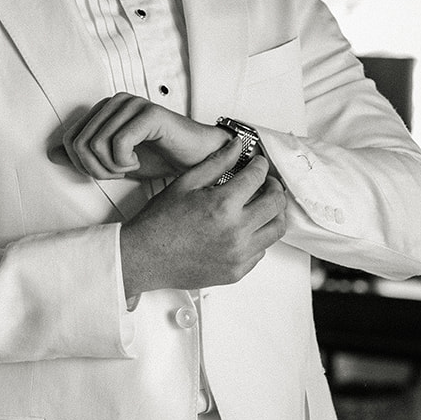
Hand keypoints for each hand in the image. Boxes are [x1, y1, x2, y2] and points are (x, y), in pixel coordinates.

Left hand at [64, 94, 228, 180]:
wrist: (195, 160)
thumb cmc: (158, 158)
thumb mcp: (113, 162)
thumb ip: (83, 157)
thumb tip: (50, 154)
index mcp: (104, 109)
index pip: (68, 140)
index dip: (83, 165)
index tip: (108, 170)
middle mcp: (114, 101)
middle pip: (78, 144)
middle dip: (96, 169)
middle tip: (119, 171)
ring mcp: (131, 104)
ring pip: (95, 145)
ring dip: (112, 167)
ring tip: (130, 165)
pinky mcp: (148, 113)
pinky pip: (118, 144)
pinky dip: (125, 162)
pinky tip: (139, 161)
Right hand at [119, 139, 286, 296]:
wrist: (144, 257)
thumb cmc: (158, 224)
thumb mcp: (186, 184)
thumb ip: (216, 163)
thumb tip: (236, 147)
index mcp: (222, 206)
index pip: (258, 177)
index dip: (261, 166)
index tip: (259, 164)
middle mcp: (235, 232)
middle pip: (276, 204)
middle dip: (275, 187)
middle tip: (268, 183)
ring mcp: (237, 255)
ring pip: (276, 230)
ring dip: (274, 214)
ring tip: (263, 206)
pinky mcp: (236, 272)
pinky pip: (261, 251)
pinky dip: (259, 237)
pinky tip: (247, 229)